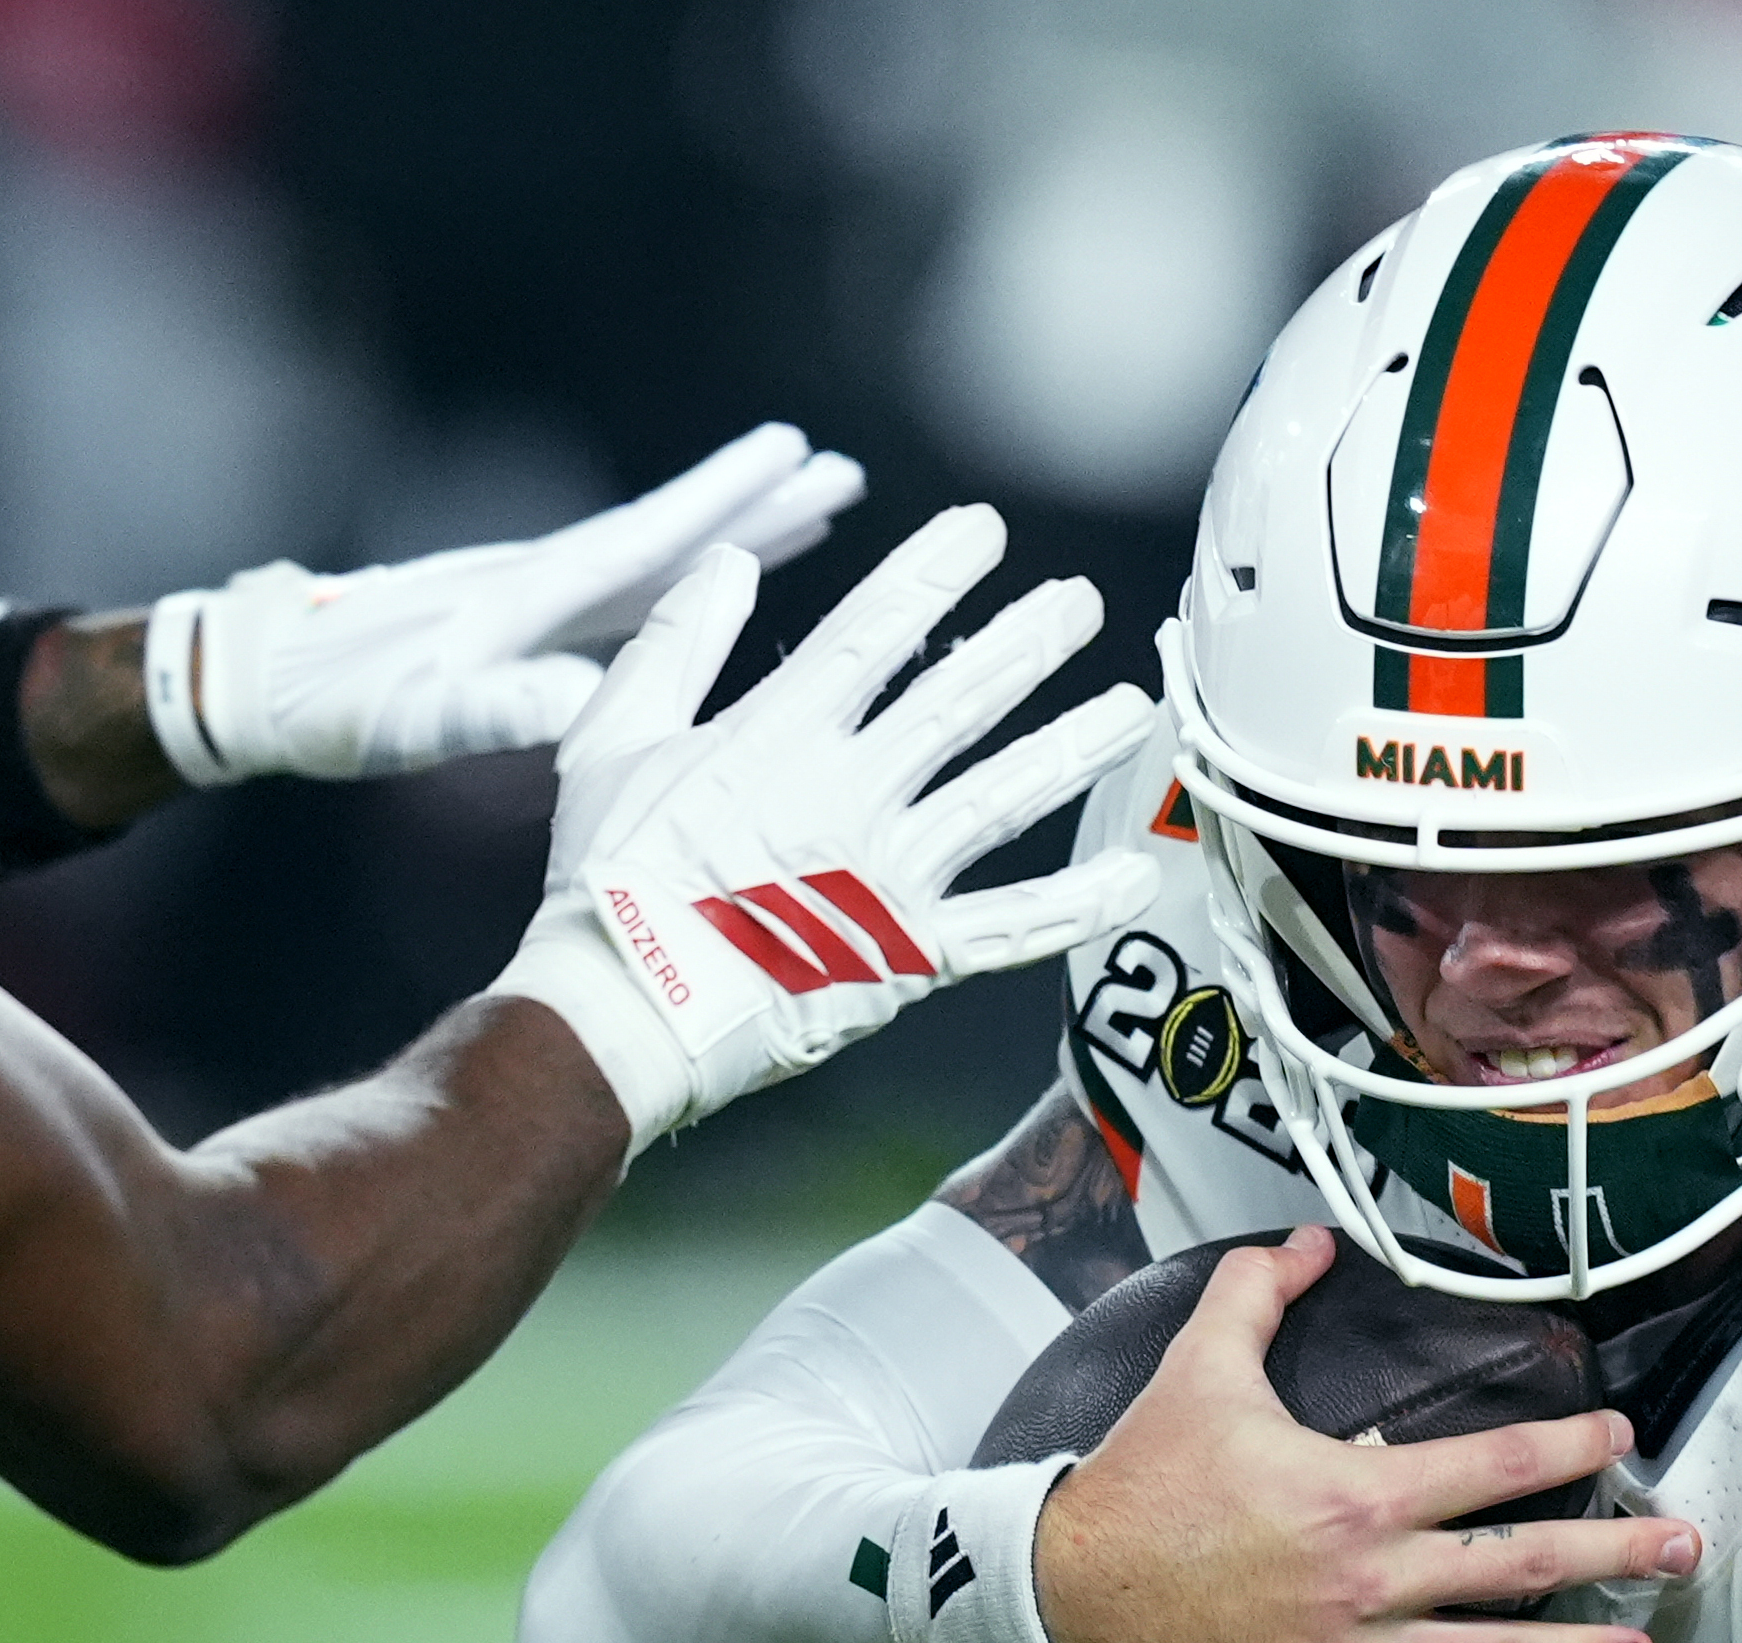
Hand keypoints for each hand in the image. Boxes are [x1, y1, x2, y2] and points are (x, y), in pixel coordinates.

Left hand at [142, 424, 865, 785]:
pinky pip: (632, 593)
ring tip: (813, 511)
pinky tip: (717, 580)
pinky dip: (689, 576)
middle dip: (758, 504)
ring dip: (736, 533)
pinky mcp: (526, 626)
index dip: (726, 504)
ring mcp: (536, 600)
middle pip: (672, 533)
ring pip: (660, 557)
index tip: (796, 456)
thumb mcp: (406, 721)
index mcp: (528, 598)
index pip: (648, 539)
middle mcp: (542, 583)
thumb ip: (493, 706)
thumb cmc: (330, 710)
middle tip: (842, 469)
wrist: (255, 682)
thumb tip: (585, 698)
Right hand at [493, 505, 1156, 1153]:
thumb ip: (674, 646)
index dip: (933, 573)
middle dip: (1027, 643)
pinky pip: (1012, 929)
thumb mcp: (610, 740)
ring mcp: (890, 877)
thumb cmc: (606, 884)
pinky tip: (1135, 876)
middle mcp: (850, 795)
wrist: (626, 1014)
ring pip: (1004, 797)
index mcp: (778, 738)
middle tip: (1083, 601)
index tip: (983, 529)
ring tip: (1134, 708)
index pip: (872, 632)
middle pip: (959, 702)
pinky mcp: (912, 957)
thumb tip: (727, 562)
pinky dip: (1078, 905)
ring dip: (1073, 747)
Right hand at [1036, 1231, 1704, 1642]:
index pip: (1499, 1467)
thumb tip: (1308, 1238)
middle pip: (1519, 1568)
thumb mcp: (1199, 1366)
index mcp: (1359, 1494)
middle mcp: (1372, 1580)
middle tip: (1684, 1554)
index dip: (1573, 1446)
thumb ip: (1258, 1291)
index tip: (1621, 1434)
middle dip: (1613, 1558)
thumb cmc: (1140, 1480)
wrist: (1070, 1593)